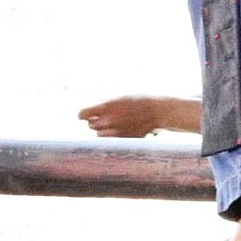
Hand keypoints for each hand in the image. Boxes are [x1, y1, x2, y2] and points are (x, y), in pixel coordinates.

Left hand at [79, 96, 197, 136]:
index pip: (82, 114)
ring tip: (116, 124)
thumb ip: (103, 106)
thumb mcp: (119, 98)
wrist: (158, 111)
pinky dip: (113, 137)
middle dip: (96, 122)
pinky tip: (121, 130)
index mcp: (107, 107)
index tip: (85, 116)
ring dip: (104, 131)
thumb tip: (89, 113)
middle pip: (90, 125)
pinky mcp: (124, 139)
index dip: (82, 115)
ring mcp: (117, 131)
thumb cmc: (138, 102)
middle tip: (106, 118)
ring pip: (99, 134)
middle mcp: (110, 120)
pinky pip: (110, 141)